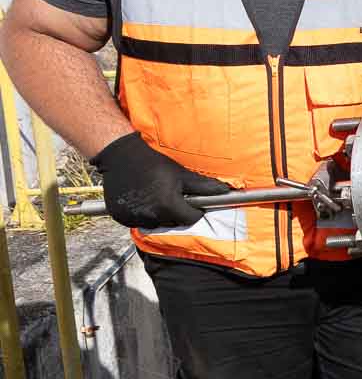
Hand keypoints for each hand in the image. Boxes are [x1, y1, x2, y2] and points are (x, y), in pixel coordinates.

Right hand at [91, 132, 233, 228]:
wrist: (121, 155)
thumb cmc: (152, 162)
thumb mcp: (181, 173)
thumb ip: (203, 186)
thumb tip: (225, 191)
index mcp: (166, 205)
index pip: (190, 219)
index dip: (194, 211)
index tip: (192, 202)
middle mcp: (149, 215)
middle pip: (173, 223)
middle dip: (177, 212)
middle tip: (172, 196)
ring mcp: (132, 217)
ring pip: (155, 223)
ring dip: (159, 214)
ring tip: (156, 196)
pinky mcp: (120, 216)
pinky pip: (137, 221)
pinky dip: (142, 214)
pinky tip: (142, 199)